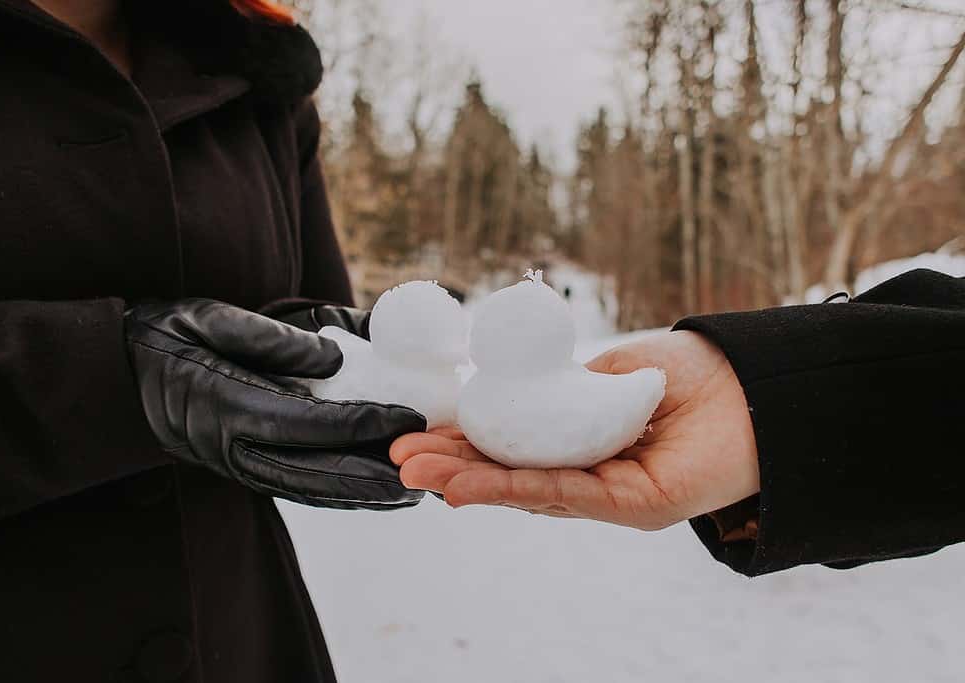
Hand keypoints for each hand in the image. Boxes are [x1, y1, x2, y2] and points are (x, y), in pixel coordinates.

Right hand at [126, 299, 425, 509]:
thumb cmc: (173, 336)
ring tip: (412, 492)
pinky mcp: (243, 470)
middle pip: (315, 472)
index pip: (307, 422)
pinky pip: (297, 490)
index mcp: (225, 405)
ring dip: (362, 494)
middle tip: (426, 473)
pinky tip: (373, 492)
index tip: (410, 415)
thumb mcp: (210, 318)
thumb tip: (334, 359)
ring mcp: (236, 465)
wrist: (123, 374)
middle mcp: (232, 447)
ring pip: (309, 490)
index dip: (363, 422)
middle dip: (375, 476)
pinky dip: (338, 494)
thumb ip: (269, 337)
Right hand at [391, 331, 758, 529]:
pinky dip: (514, 488)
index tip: (420, 431)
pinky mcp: (638, 507)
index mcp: (584, 439)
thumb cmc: (687, 371)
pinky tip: (469, 486)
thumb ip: (561, 390)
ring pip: (530, 489)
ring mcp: (614, 495)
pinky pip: (568, 494)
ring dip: (471, 482)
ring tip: (419, 476)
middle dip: (454, 466)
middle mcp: (595, 472)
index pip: (516, 445)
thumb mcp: (605, 371)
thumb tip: (507, 395)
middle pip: (514, 472)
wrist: (758, 380)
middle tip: (401, 460)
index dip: (467, 440)